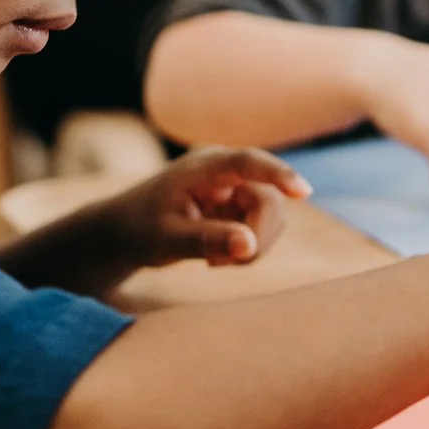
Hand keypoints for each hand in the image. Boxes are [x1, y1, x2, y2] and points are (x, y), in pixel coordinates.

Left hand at [107, 146, 309, 268]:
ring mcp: (235, 187)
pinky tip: (219, 257)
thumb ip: (207, 240)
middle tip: (227, 264)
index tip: (303, 192)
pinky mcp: (240, 205)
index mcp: (203, 166)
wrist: (124, 234)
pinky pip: (264, 228)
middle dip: (258, 236)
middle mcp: (225, 170)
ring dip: (253, 246)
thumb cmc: (139, 231)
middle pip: (268, 199)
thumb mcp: (167, 239)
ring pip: (272, 216)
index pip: (247, 163)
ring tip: (216, 261)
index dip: (278, 175)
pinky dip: (248, 249)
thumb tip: (249, 245)